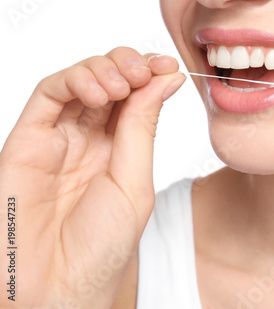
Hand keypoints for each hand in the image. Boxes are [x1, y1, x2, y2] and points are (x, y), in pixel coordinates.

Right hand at [0, 48, 184, 307]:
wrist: (59, 287)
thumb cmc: (101, 246)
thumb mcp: (134, 181)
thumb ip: (143, 128)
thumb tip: (165, 79)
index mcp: (120, 151)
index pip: (136, 97)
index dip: (151, 75)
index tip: (169, 66)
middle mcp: (90, 140)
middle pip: (109, 81)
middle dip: (129, 65)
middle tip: (145, 69)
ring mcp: (59, 138)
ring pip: (79, 79)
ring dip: (104, 69)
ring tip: (122, 85)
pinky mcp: (27, 140)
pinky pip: (47, 95)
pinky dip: (73, 80)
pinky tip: (99, 93)